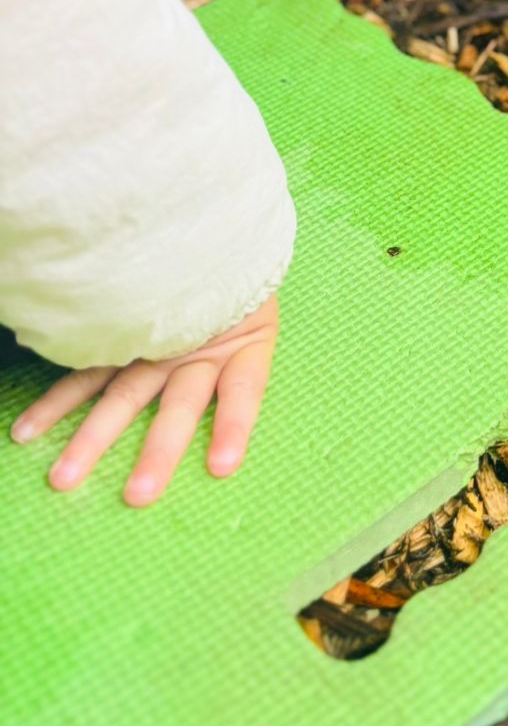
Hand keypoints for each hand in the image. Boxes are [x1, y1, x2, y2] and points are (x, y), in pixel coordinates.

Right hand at [9, 294, 279, 506]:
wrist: (218, 228)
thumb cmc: (243, 280)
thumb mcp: (261, 307)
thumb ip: (248, 356)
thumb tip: (236, 429)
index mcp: (244, 345)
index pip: (243, 390)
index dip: (234, 425)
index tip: (223, 466)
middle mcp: (197, 348)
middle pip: (179, 405)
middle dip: (159, 452)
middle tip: (137, 497)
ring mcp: (159, 339)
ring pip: (126, 393)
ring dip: (95, 436)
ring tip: (63, 478)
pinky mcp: (131, 329)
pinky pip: (89, 368)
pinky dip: (59, 400)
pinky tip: (27, 430)